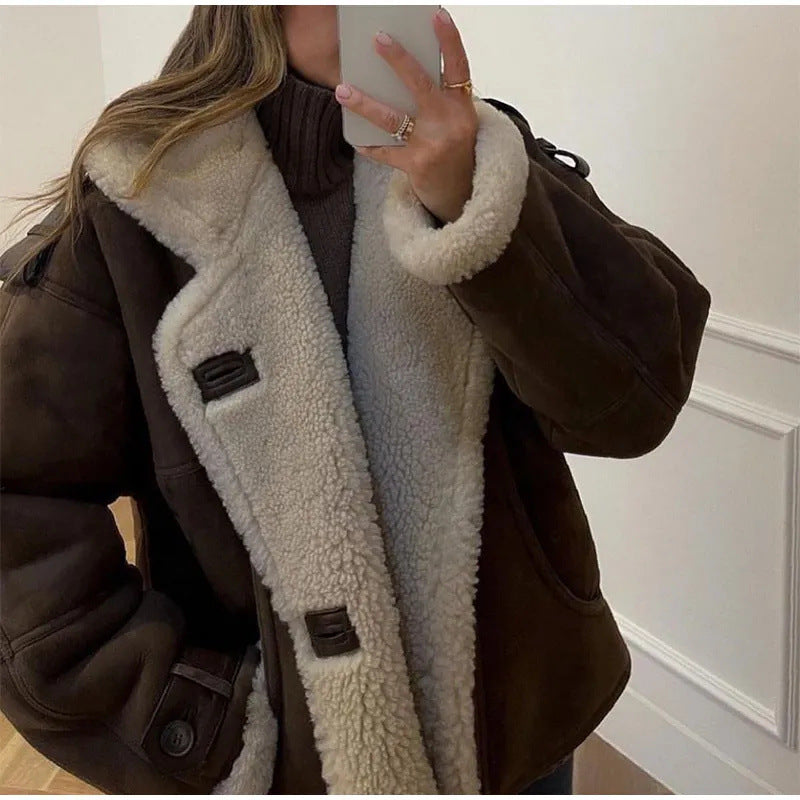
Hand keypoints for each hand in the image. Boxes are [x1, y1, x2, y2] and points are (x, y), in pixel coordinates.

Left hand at [334, 7, 477, 223]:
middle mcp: (449, 122)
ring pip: (394, 119)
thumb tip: (397, 69)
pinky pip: (386, 152)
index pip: (458, 66)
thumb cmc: (453, 147)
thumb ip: (437, 96)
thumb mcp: (455, 118)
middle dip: (398, 60)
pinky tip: (356, 140)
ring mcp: (433, 144)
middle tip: (377, 39)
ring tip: (342, 90)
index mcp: (461, 105)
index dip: (449, 40)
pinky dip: (370, 147)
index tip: (437, 15)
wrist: (461, 191)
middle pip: (421, 85)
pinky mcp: (417, 165)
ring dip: (365, 104)